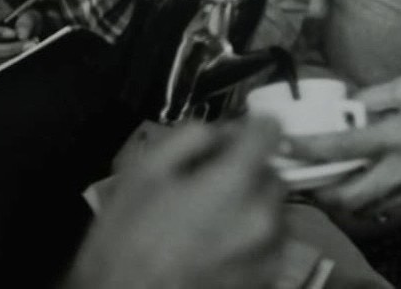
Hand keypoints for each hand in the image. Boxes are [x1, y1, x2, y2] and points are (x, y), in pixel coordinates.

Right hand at [0, 6, 43, 69]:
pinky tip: (27, 56)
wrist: (16, 33)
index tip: (14, 34)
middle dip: (12, 48)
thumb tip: (22, 35)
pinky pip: (1, 70)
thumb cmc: (17, 21)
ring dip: (15, 57)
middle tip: (31, 44)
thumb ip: (25, 21)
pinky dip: (15, 63)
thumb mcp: (24, 14)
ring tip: (32, 48)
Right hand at [66, 119, 285, 288]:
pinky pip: (270, 243)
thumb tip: (222, 133)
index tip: (235, 137)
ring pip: (274, 209)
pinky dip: (252, 239)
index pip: (270, 130)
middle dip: (247, 171)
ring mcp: (268, 253)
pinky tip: (217, 248)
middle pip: (272, 172)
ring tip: (211, 222)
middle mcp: (262, 217)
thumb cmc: (126, 243)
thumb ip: (189, 137)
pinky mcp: (267, 279)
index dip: (251, 127)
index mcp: (233, 183)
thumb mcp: (142, 173)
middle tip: (210, 185)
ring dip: (251, 206)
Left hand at [288, 77, 400, 216]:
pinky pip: (389, 210)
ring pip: (365, 211)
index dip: (306, 148)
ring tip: (334, 182)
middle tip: (308, 175)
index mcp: (398, 136)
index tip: (285, 146)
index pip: (340, 148)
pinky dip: (372, 202)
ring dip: (344, 199)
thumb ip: (375, 96)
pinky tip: (370, 185)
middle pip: (346, 197)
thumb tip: (350, 105)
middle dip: (321, 190)